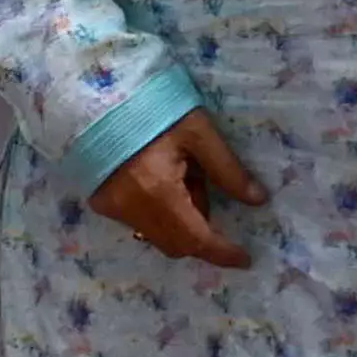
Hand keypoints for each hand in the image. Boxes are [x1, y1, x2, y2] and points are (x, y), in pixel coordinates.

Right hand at [90, 108, 261, 268]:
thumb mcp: (198, 132)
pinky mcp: (102, 203)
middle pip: (176, 245)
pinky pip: (139, 223)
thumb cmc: (153, 109)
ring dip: (180, 220)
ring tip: (181, 175)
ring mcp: (113, 209)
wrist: (99, 97)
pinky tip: (159, 177)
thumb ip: (227, 170)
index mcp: (160, 192)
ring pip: (158, 235)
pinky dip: (158, 212)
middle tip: (205, 188)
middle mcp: (133, 210)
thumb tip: (257, 200)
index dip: (223, 253)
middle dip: (201, 231)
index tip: (245, 259)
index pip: (197, 239)